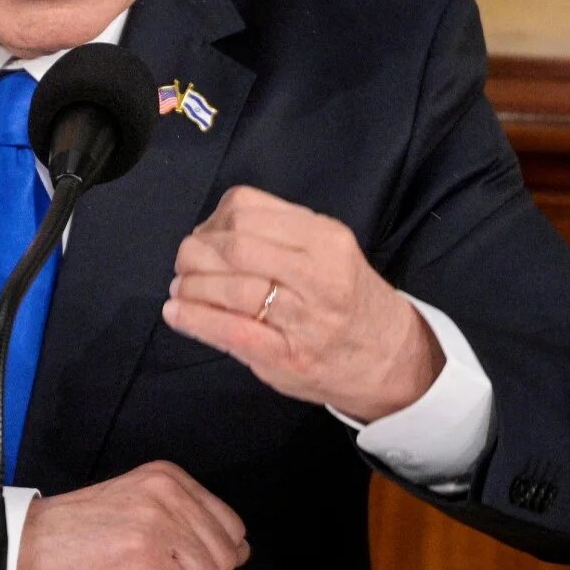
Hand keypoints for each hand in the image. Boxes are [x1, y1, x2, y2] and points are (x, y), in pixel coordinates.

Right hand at [17, 461, 248, 569]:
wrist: (32, 541)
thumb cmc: (81, 531)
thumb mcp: (139, 504)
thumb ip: (186, 519)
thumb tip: (238, 551)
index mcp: (168, 477)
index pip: (231, 525)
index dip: (217, 556)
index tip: (190, 565)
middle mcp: (167, 494)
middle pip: (226, 555)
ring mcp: (158, 525)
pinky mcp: (148, 559)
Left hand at [163, 186, 441, 422]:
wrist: (393, 359)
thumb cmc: (349, 299)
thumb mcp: (328, 249)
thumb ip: (279, 233)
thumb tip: (210, 231)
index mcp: (325, 237)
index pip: (248, 210)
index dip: (212, 221)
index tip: (203, 236)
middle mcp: (318, 272)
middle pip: (235, 245)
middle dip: (196, 252)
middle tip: (184, 265)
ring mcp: (304, 318)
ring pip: (231, 287)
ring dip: (191, 286)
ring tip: (180, 290)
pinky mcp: (287, 357)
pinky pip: (232, 331)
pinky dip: (195, 318)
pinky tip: (176, 312)